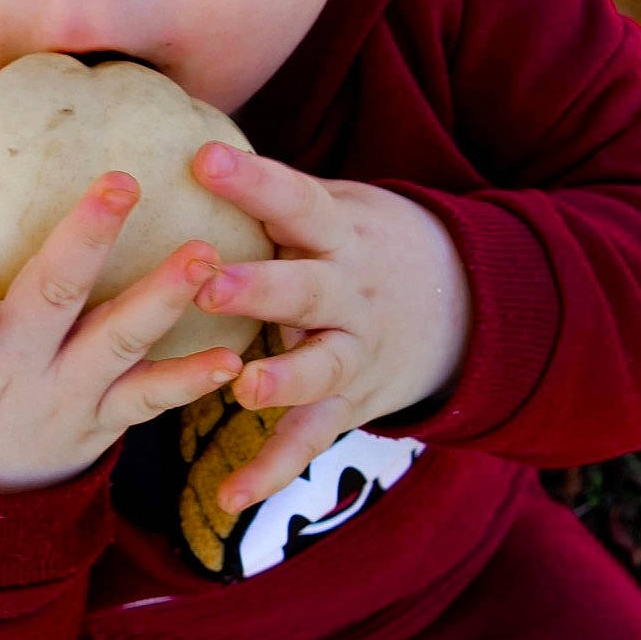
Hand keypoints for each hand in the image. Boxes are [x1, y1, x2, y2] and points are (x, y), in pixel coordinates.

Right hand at [0, 173, 244, 494]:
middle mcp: (7, 378)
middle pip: (47, 306)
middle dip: (82, 245)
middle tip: (119, 184)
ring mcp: (61, 401)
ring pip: (116, 346)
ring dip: (162, 300)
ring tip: (205, 256)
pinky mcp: (101, 422)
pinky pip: (151, 401)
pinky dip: (191, 381)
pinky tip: (233, 356)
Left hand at [188, 144, 471, 514]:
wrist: (463, 305)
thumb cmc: (357, 244)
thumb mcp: (333, 207)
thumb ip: (270, 192)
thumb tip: (177, 140)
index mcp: (339, 232)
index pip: (296, 200)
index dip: (253, 181)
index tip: (203, 160)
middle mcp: (350, 291)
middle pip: (306, 287)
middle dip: (260, 287)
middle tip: (209, 283)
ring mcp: (354, 351)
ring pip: (319, 367)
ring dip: (281, 378)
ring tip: (242, 389)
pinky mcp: (349, 405)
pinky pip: (308, 441)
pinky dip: (271, 472)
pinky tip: (228, 499)